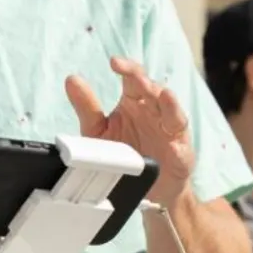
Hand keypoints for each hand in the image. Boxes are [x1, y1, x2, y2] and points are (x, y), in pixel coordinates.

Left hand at [65, 57, 193, 207]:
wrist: (142, 190)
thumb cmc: (122, 155)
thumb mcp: (98, 132)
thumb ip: (87, 107)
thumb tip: (71, 79)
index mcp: (135, 102)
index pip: (133, 77)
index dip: (126, 68)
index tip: (114, 62)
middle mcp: (154, 111)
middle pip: (153, 89)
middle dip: (144, 81)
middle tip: (133, 77)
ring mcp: (169, 130)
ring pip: (172, 111)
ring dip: (166, 102)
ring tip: (159, 93)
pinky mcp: (181, 152)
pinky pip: (181, 143)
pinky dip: (178, 138)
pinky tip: (174, 140)